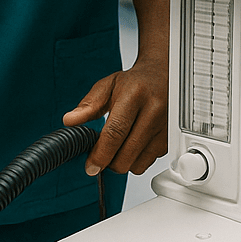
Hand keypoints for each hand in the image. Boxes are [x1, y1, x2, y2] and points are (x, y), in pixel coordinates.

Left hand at [61, 59, 168, 175]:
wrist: (163, 76)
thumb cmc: (135, 82)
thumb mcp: (108, 86)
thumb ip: (88, 105)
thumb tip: (70, 121)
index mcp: (135, 95)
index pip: (115, 132)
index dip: (100, 154)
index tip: (91, 166)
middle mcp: (153, 111)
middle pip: (126, 154)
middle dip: (109, 162)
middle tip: (101, 155)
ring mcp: (165, 126)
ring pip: (137, 164)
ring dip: (123, 163)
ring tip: (118, 147)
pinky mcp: (170, 140)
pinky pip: (148, 163)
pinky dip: (136, 160)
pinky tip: (132, 146)